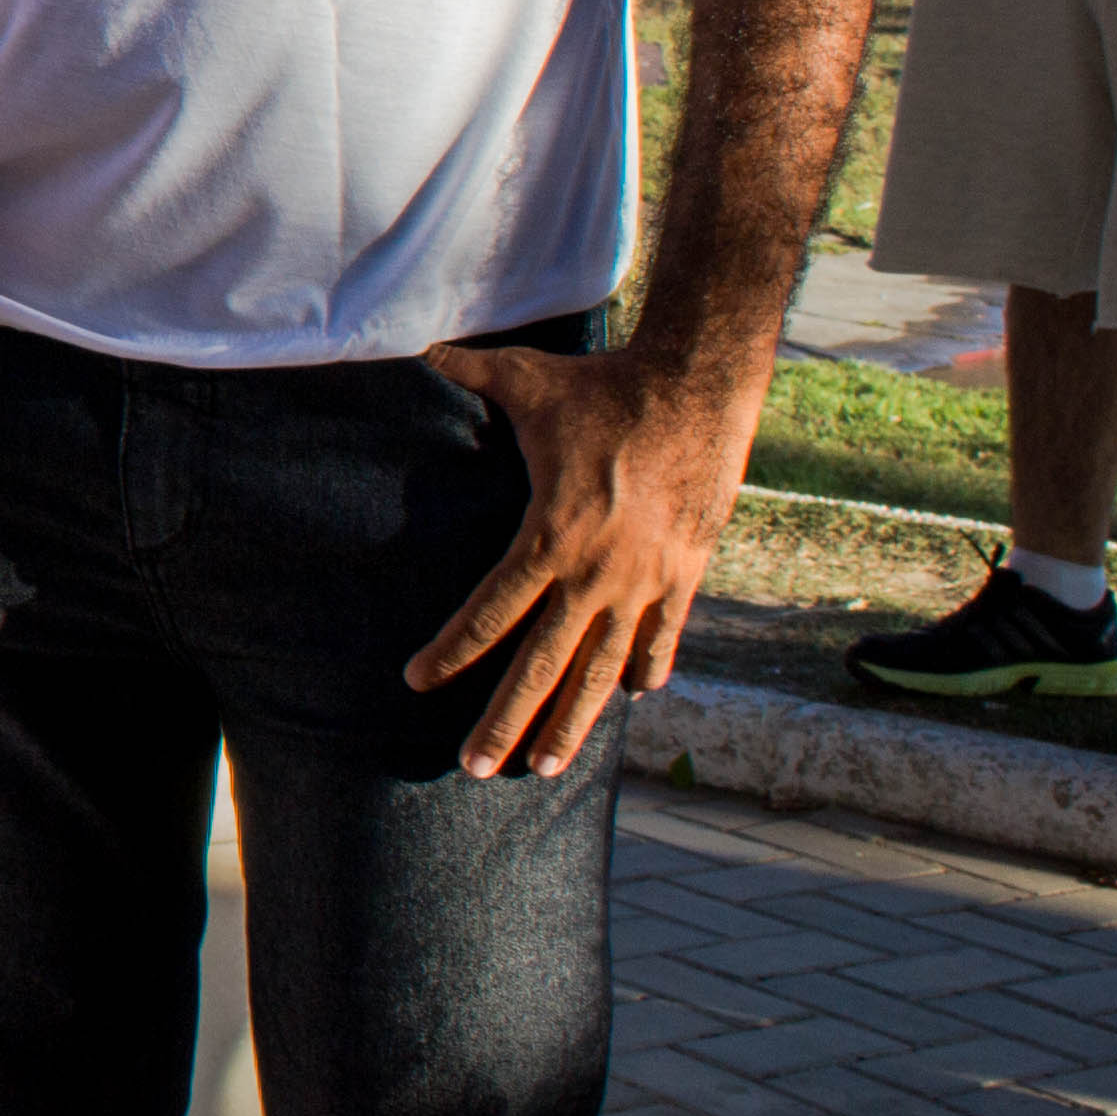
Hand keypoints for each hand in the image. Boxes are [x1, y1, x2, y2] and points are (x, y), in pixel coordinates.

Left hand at [407, 343, 764, 779]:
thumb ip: (468, 372)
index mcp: (552, 535)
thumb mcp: (528, 379)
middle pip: (544, 664)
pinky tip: (630, 697)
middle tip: (473, 768)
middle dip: (507, 720)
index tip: (416, 680)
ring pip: (602, 670)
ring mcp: (647, 581)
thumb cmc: (605, 388)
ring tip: (544, 766)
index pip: (491, 609)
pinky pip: (664, 638)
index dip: (452, 648)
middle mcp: (599, 573)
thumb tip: (420, 347)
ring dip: (574, 722)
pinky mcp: (687, 575)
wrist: (700, 391)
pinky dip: (645, 669)